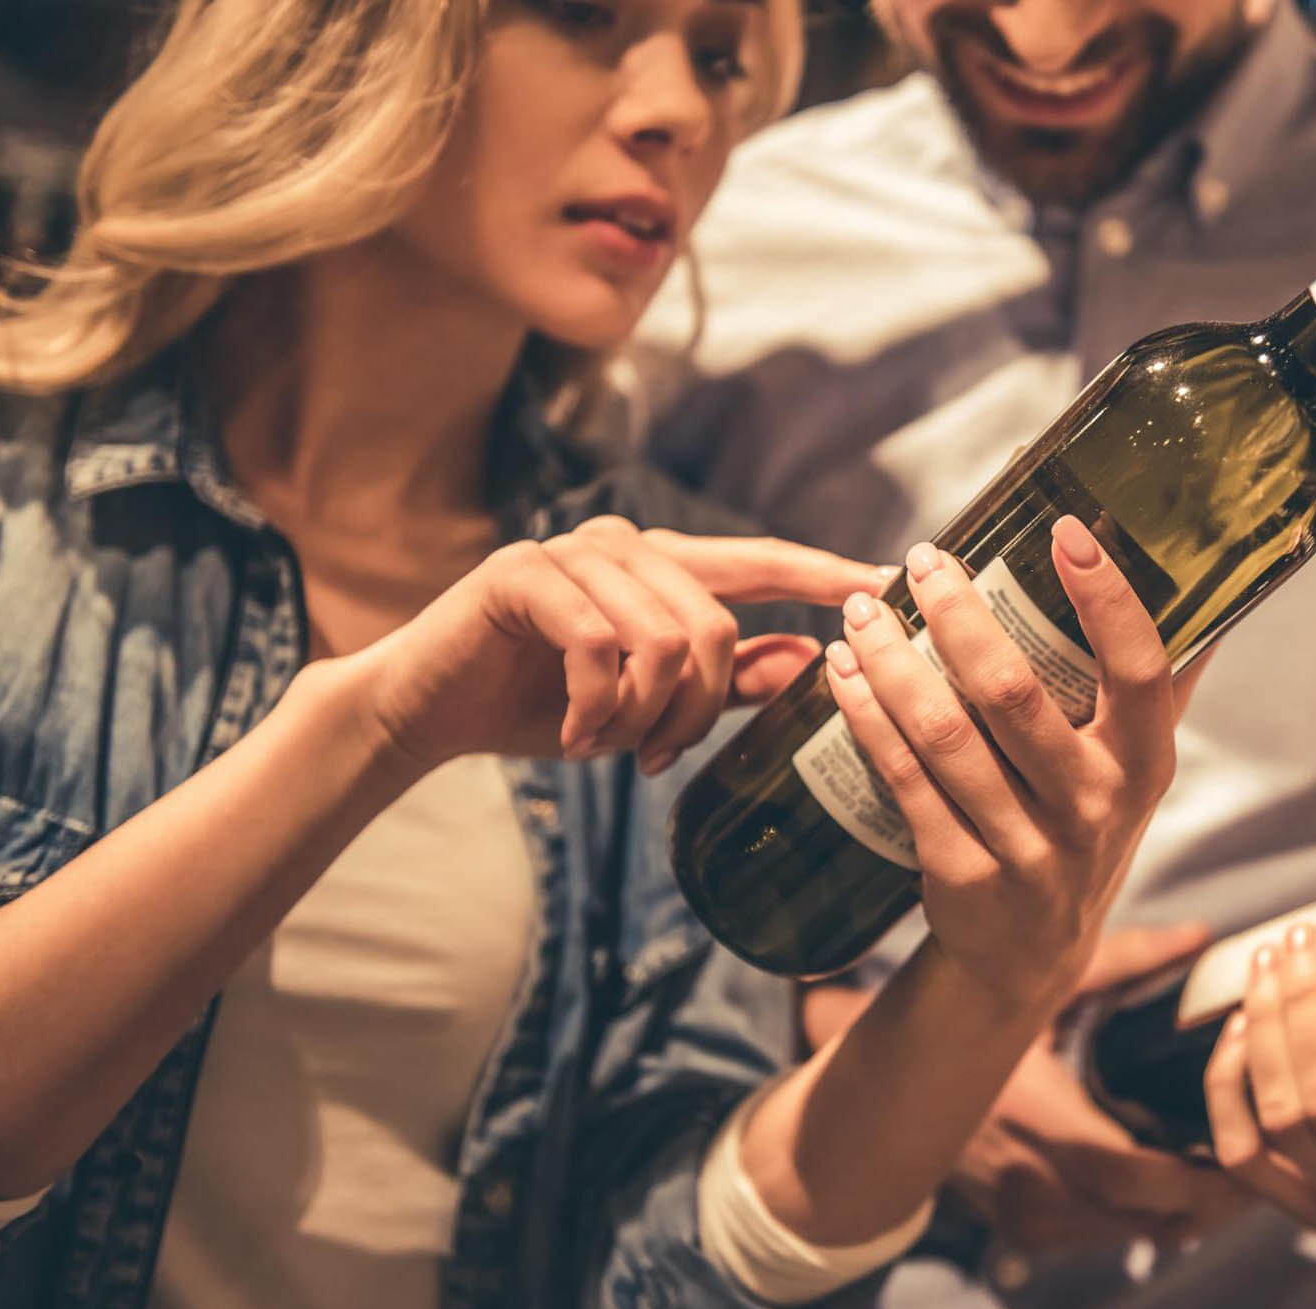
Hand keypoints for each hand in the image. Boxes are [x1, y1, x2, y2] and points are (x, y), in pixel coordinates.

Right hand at [355, 517, 884, 770]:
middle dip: (697, 709)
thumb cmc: (540, 704)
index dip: (823, 572)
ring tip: (606, 746)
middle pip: (716, 624)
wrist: (430, 713)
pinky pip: (599, 644)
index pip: (762, 562)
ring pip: (662, 639)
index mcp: (662, 567)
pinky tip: (574, 733)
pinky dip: (596, 708)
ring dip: (640, 716)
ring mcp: (572, 553)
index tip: (886, 581)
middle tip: (657, 756)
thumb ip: (727, 680)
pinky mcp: (523, 574)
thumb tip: (812, 660)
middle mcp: (624, 546)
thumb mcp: (648, 701)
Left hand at [821, 516, 1180, 1010]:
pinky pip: (904, 779)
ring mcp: (1026, 848)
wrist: (1030, 957)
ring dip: (893, 660)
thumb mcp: (1132, 769)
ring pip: (945, 733)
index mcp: (1144, 764)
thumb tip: (1202, 587)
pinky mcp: (961, 873)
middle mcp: (1093, 806)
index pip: (1140, 668)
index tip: (1065, 531)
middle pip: (1014, 693)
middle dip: (959, 615)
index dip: (1107, 598)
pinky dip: (866, 716)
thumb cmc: (1080, 828)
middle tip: (924, 559)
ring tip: (863, 608)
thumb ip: (1158, 685)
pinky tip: (843, 673)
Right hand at [949, 926, 1251, 1252]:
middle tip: (1257, 1171)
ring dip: (1180, 1216)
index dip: (1195, 1178)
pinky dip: (1143, 1221)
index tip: (1244, 1154)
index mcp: (1037, 1122)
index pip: (1129, 1175)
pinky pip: (1102, 1240)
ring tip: (1228, 1176)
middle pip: (1141, 1219)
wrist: (899, 1085)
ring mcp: (1025, 1217)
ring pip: (1127, 1236)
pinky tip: (1172, 1188)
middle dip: (1206, 1204)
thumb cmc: (978, 1024)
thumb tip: (1199, 935)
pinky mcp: (1025, 1233)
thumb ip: (1125, 960)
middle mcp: (1030, 1184)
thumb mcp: (1044, 986)